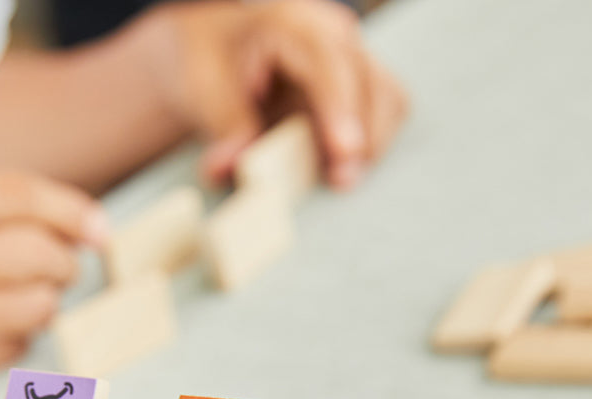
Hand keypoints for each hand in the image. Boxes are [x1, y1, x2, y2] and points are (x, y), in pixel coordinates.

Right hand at [0, 171, 108, 380]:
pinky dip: (21, 336)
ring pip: (34, 306)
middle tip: (62, 266)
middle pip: (34, 253)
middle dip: (63, 261)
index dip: (69, 211)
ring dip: (46, 300)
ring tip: (32, 296)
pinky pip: (13, 348)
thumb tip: (96, 228)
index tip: (101, 230)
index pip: (14, 198)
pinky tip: (3, 327)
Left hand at [144, 0, 409, 187]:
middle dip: (364, 136)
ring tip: (339, 179)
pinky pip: (383, 116)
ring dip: (371, 144)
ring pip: (388, 99)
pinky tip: (339, 167)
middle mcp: (331, 35)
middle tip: (342, 181)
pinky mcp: (357, 89)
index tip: (344, 151)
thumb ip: (221, 126)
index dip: (340, 108)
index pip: (328, 62)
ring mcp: (350, 61)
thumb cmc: (210, 61)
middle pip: (371, 81)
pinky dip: (369, 146)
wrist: (215, 54)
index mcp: (291, 24)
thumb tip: (229, 166)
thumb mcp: (202, 86)